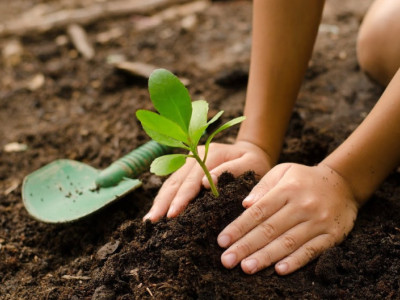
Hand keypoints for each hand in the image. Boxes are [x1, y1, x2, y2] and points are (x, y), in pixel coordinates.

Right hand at [143, 140, 272, 221]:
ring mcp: (188, 161)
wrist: (251, 151)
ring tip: (149, 220)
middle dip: (163, 202)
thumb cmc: (254, 162)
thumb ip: (231, 170)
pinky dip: (164, 197)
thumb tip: (206, 183)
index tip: (173, 214)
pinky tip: (157, 210)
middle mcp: (194, 156)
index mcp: (210, 154)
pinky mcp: (186, 168)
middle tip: (152, 221)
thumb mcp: (251, 164)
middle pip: (175, 180)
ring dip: (160, 201)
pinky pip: (172, 183)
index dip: (182, 197)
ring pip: (170, 182)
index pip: (192, 179)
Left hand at [217, 163, 358, 274]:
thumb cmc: (304, 179)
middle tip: (227, 260)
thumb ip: (263, 186)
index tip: (222, 241)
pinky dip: (296, 261)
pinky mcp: (332, 235)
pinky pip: (312, 250)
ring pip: (288, 242)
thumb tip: (245, 205)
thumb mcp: (283, 171)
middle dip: (246, 246)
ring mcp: (318, 221)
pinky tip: (280, 270)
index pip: (258, 212)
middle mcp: (302, 206)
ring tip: (246, 267)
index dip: (238, 227)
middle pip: (269, 229)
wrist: (343, 183)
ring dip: (266, 257)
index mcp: (287, 190)